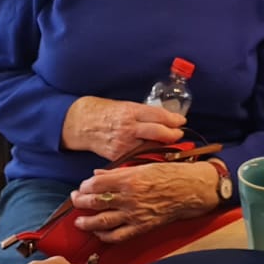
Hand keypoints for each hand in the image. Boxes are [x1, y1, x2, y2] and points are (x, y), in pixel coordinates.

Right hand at [61, 97, 185, 161]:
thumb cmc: (104, 111)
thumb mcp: (125, 105)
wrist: (82, 123)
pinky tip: (154, 154)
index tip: (181, 121)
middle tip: (179, 134)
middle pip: (158, 132)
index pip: (159, 116)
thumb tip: (166, 118)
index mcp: (131, 111)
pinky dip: (148, 155)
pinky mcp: (118, 155)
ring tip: (169, 145)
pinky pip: (137, 157)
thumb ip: (144, 113)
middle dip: (172, 134)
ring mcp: (123, 143)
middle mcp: (129, 127)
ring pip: (150, 147)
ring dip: (163, 146)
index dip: (173, 120)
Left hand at [70, 161, 219, 242]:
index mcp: (128, 179)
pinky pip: (118, 236)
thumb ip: (116, 172)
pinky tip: (99, 233)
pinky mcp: (141, 227)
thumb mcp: (142, 166)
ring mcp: (134, 214)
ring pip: (102, 221)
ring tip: (79, 221)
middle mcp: (129, 198)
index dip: (85, 186)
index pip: (96, 184)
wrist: (190, 190)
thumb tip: (97, 175)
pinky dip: (105, 236)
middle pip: (95, 202)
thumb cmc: (168, 174)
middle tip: (76, 201)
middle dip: (80, 202)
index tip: (82, 187)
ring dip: (87, 222)